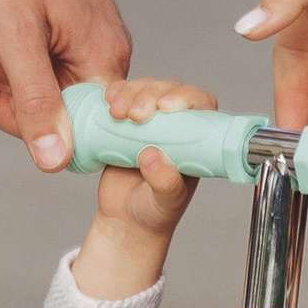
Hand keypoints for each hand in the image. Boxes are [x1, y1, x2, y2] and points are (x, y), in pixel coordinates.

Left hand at [0, 0, 131, 167]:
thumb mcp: (13, 34)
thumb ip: (33, 99)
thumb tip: (53, 163)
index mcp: (103, 61)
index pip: (73, 132)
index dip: (24, 127)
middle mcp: (106, 55)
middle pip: (55, 112)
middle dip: (2, 93)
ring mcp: (90, 40)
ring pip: (42, 88)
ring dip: (0, 73)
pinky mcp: (73, 27)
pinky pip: (41, 64)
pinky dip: (8, 56)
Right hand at [71, 74, 213, 299]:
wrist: (125, 219)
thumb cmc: (155, 212)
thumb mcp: (165, 203)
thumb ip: (165, 183)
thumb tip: (151, 154)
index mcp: (196, 138)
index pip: (200, 104)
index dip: (185, 96)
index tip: (164, 106)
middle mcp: (176, 124)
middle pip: (169, 90)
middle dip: (150, 93)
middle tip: (134, 116)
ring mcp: (151, 120)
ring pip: (145, 88)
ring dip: (130, 92)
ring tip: (115, 113)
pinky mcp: (127, 121)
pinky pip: (124, 96)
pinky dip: (115, 93)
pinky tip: (107, 99)